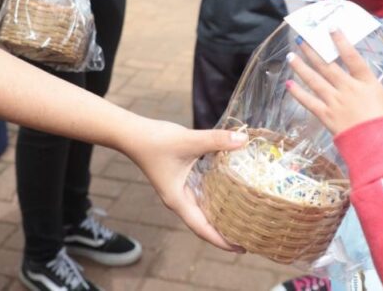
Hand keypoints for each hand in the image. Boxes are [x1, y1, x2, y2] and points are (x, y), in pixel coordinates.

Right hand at [124, 118, 247, 250]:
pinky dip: (215, 198)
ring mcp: (178, 190)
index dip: (222, 241)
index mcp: (178, 200)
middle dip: (225, 232)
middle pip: (204, 223)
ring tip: (243, 218)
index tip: (242, 248)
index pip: (202, 228)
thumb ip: (216, 140)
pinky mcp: (180, 179)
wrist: (133, 134)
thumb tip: (243, 140)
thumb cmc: (156, 141)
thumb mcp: (189, 141)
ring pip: (202, 209)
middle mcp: (179, 199)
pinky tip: (229, 192)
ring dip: (220, 216)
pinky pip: (201, 195)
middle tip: (249, 236)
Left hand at [285, 30, 382, 135]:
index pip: (352, 57)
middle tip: (301, 38)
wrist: (378, 148)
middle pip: (327, 65)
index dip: (341, 41)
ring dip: (301, 67)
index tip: (331, 28)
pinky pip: (309, 102)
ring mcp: (335, 102)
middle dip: (313, 51)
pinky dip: (297, 93)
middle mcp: (348, 89)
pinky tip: (288, 84)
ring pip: (314, 80)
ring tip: (291, 56)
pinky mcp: (326, 116)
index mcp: (366, 83)